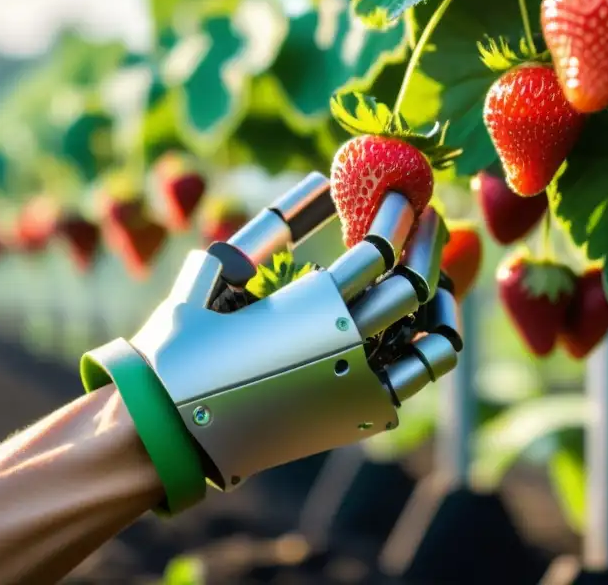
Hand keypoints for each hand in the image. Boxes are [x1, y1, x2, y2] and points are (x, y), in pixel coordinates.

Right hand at [80, 172, 461, 514]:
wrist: (167, 429)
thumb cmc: (185, 340)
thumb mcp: (220, 268)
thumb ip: (275, 223)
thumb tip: (321, 179)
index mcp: (315, 307)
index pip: (378, 249)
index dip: (395, 215)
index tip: (402, 192)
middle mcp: (349, 347)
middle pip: (412, 285)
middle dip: (427, 242)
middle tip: (429, 218)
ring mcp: (360, 386)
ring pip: (430, 337)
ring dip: (440, 294)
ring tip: (437, 268)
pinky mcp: (360, 416)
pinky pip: (416, 378)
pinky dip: (429, 345)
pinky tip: (424, 322)